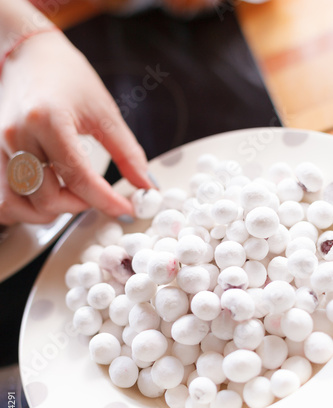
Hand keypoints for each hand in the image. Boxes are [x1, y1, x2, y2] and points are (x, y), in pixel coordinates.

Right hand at [0, 29, 152, 224]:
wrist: (27, 54)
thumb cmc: (66, 76)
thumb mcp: (104, 112)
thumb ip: (127, 152)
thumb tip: (146, 184)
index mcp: (48, 121)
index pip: (79, 179)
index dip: (107, 201)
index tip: (125, 209)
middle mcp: (17, 137)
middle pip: (47, 198)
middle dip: (78, 206)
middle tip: (95, 196)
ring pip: (16, 205)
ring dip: (48, 212)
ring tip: (68, 198)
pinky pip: (1, 198)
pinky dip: (23, 208)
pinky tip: (42, 198)